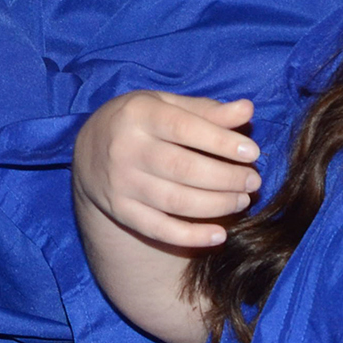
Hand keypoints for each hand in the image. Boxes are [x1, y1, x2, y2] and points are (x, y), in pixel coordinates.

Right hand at [72, 91, 261, 251]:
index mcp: (138, 115)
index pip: (184, 128)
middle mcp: (125, 149)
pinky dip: (191, 236)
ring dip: (216, 205)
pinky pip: (159, 229)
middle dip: (225, 178)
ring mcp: (121, 183)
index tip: (252, 153)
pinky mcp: (120, 211)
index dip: (221, 141)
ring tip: (242, 200)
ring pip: (175, 201)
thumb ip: (206, 110)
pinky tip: (220, 234)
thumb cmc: (139, 122)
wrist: (89, 150)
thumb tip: (247, 110)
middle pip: (183, 168)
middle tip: (252, 181)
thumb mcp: (166, 105)